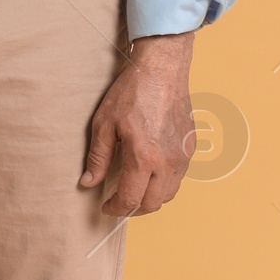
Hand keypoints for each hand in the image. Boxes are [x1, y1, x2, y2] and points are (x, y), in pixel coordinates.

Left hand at [79, 32, 195, 217]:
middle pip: (153, 204)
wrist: (162, 70)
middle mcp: (167, 162)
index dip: (115, 208)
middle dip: (134, 209)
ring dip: (152, 198)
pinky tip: (152, 172)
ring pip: (170, 194)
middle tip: (119, 203)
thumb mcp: (104, 123)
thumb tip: (88, 182)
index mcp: (143, 158)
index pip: (130, 199)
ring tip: (135, 190)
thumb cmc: (132, 92)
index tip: (106, 206)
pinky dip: (165, 183)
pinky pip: (179, 177)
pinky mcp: (191, 147)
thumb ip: (98, 157)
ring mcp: (182, 156)